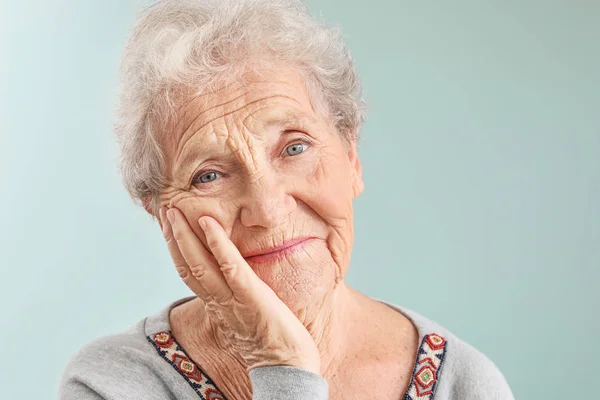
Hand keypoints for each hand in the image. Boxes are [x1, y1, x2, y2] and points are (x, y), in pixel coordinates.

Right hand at [159, 207, 320, 373]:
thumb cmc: (272, 342)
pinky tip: (209, 223)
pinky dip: (218, 244)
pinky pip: (230, 266)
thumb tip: (233, 281)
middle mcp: (219, 301)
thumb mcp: (246, 316)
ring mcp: (233, 299)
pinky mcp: (251, 296)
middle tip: (164, 210)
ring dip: (186, 235)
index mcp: (218, 305)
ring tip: (175, 212)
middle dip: (174, 237)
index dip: (177, 249)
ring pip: (200, 264)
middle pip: (187, 265)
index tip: (170, 227)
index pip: (190, 273)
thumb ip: (236, 298)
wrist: (287, 368)